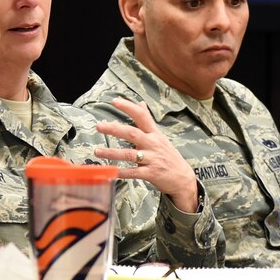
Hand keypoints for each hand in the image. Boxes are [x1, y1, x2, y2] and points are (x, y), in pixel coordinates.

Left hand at [94, 97, 200, 212]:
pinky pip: (134, 172)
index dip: (129, 108)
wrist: (183, 178)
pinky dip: (121, 172)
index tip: (115, 101)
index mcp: (154, 134)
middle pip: (132, 133)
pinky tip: (111, 171)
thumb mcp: (160, 136)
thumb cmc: (169, 156)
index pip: (142, 116)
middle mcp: (153, 144)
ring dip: (112, 153)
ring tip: (97, 151)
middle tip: (99, 126)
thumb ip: (148, 121)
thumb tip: (140, 103)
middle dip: (115, 129)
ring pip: (129, 154)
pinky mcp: (152, 174)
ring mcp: (152, 159)